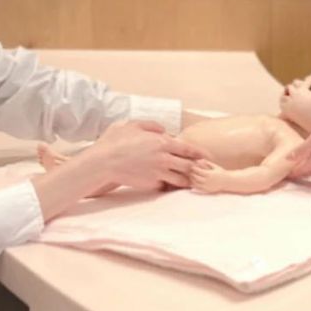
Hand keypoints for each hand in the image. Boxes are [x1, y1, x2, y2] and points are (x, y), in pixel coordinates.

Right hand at [84, 121, 203, 190]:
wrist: (103, 162)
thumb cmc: (116, 141)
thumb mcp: (133, 124)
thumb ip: (152, 125)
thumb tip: (164, 130)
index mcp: (162, 142)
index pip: (188, 149)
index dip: (200, 154)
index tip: (208, 157)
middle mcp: (164, 158)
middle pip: (189, 166)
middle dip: (198, 169)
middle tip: (205, 171)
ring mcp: (159, 173)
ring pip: (181, 179)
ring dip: (187, 180)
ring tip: (191, 181)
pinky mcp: (151, 184)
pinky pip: (166, 185)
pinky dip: (170, 185)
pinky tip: (171, 185)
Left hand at [189, 159, 228, 193]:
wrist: (227, 182)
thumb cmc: (221, 173)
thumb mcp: (215, 166)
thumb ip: (207, 163)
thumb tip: (199, 160)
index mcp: (209, 174)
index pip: (198, 171)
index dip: (194, 168)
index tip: (192, 166)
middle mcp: (207, 181)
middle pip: (195, 177)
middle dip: (192, 174)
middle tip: (190, 171)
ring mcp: (207, 186)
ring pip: (195, 183)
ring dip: (192, 179)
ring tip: (191, 176)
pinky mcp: (207, 190)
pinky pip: (198, 188)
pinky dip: (194, 185)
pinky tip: (193, 182)